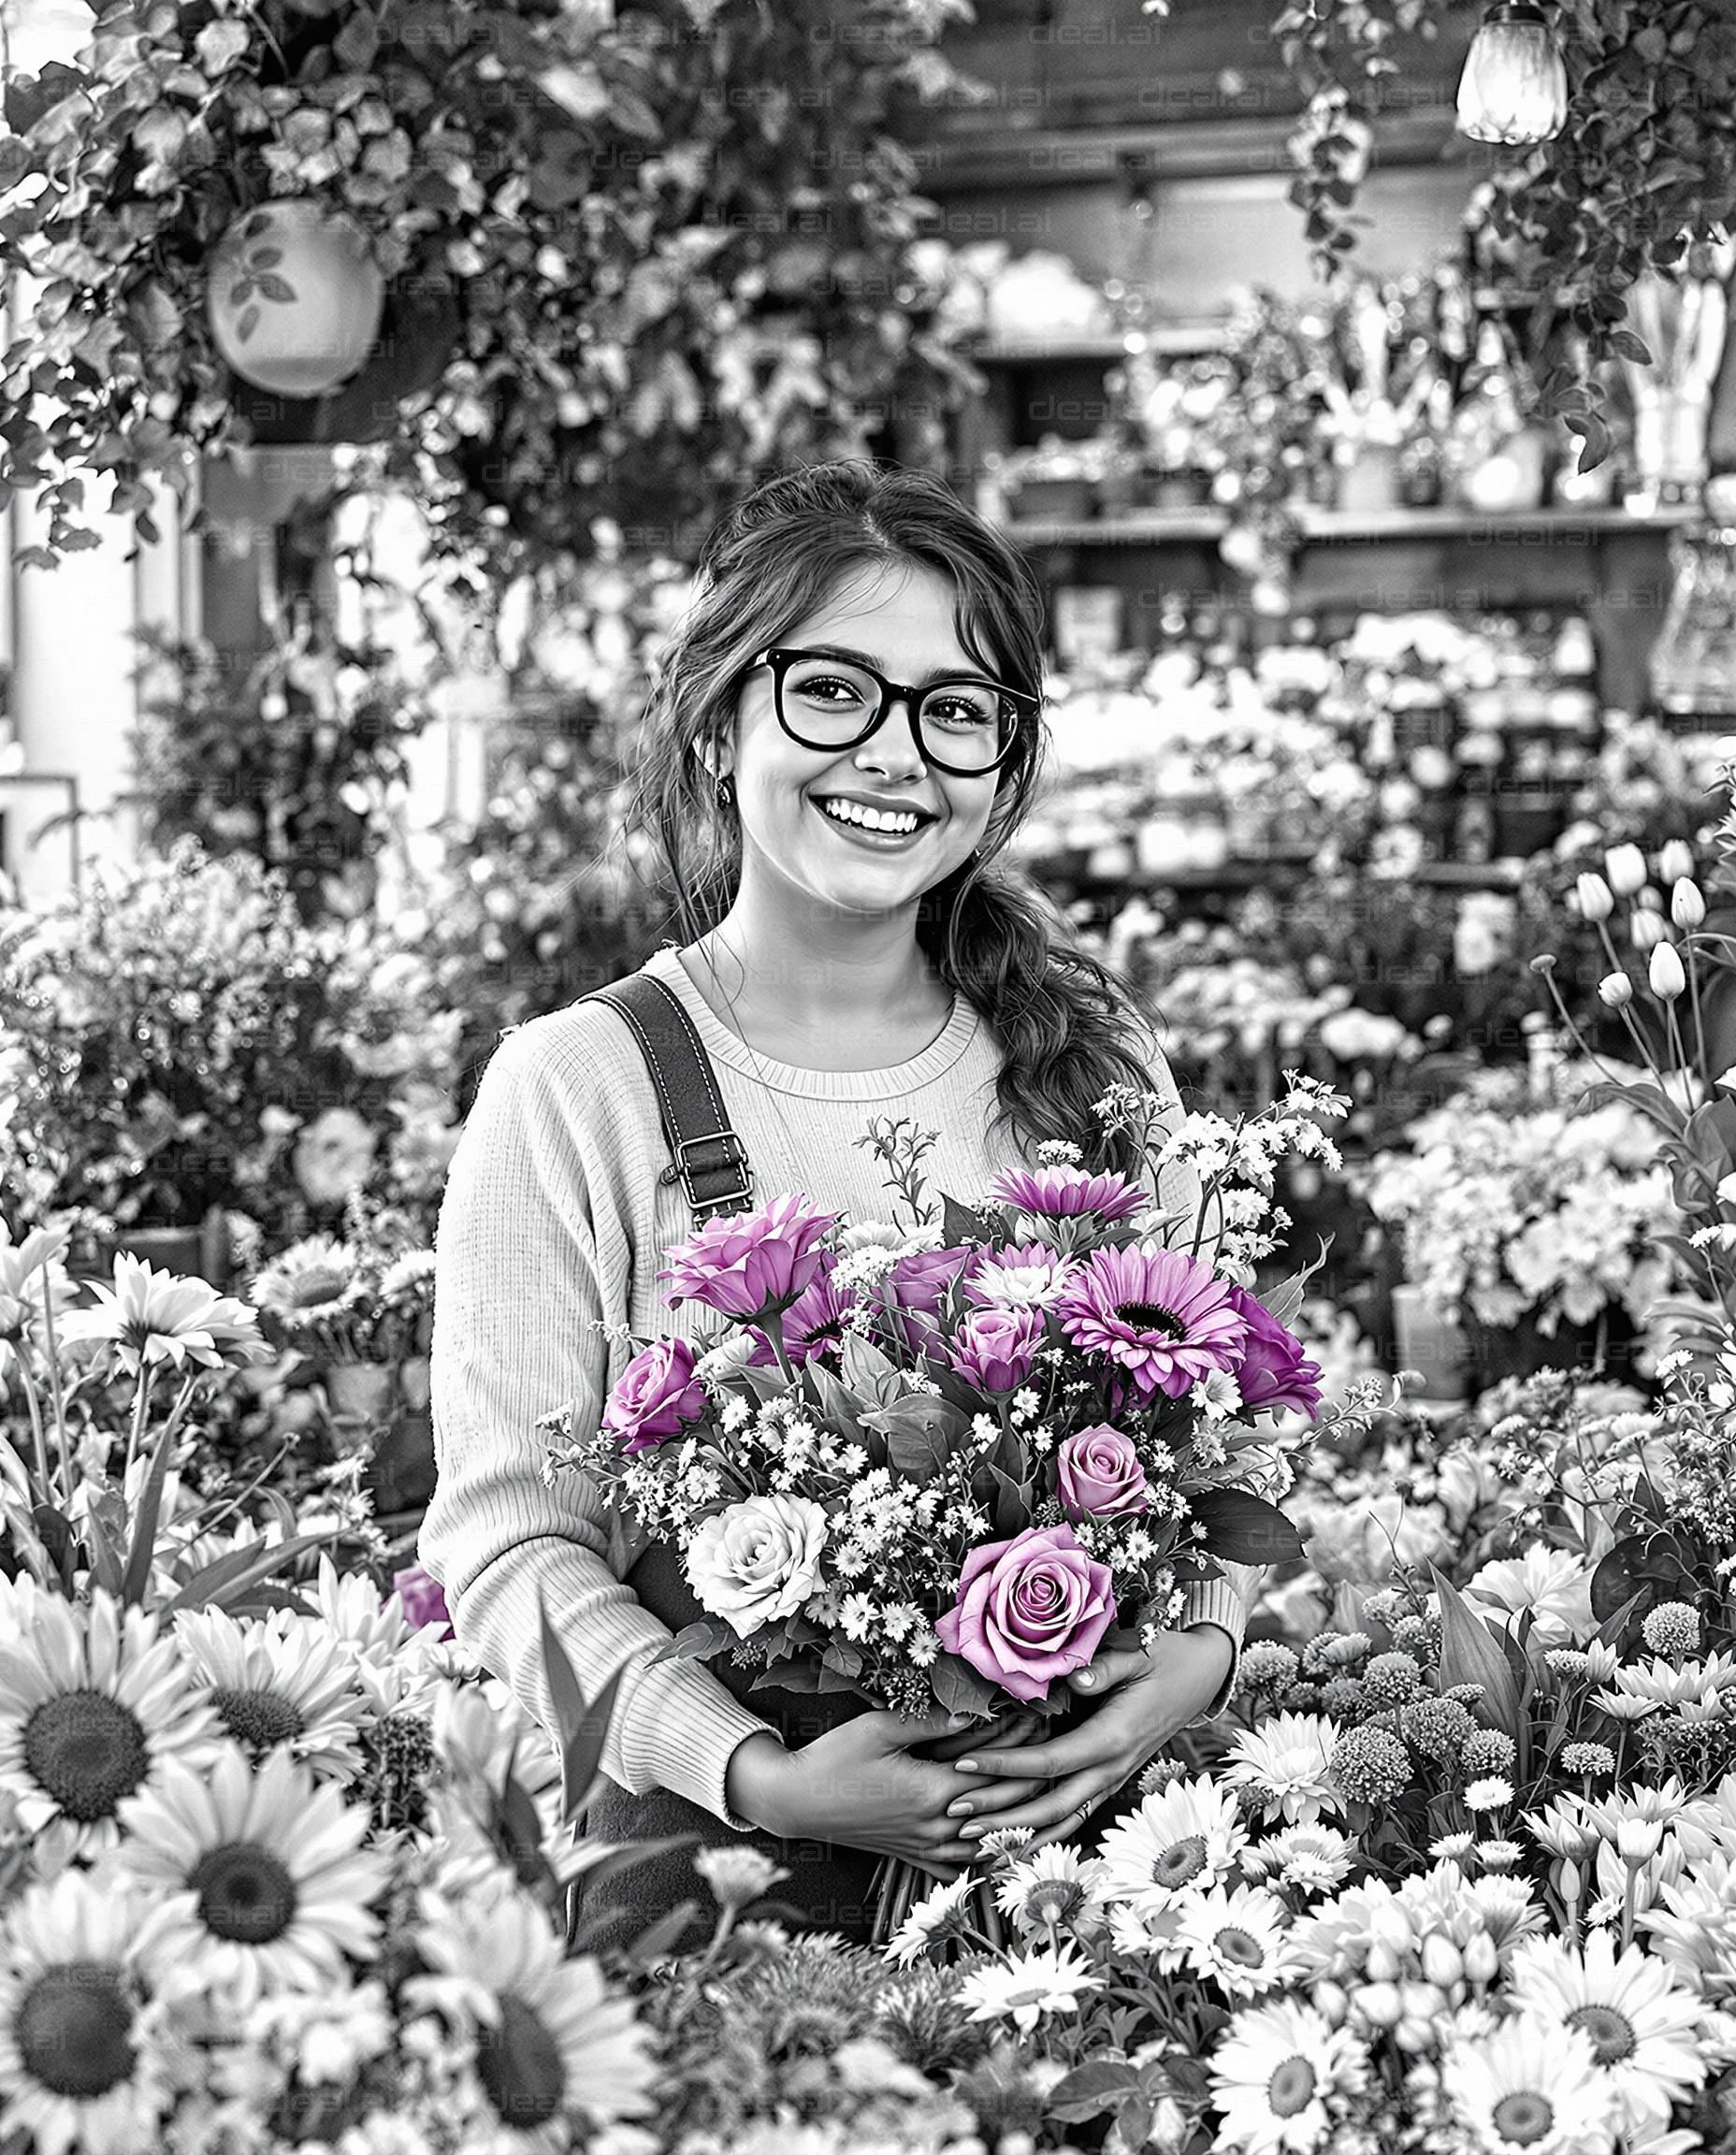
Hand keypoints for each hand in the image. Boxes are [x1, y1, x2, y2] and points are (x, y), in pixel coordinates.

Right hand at [726, 1704, 1044, 1878]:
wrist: (797, 1802)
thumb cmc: (835, 1757)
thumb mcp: (880, 1727)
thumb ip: (934, 1721)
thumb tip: (979, 1709)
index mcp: (933, 1793)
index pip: (997, 1772)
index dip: (1023, 1745)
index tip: (1044, 1718)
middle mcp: (938, 1827)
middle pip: (1003, 1808)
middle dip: (1033, 1777)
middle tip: (1055, 1749)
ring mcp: (927, 1848)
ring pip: (992, 1844)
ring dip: (1021, 1821)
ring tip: (1048, 1798)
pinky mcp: (916, 1857)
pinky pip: (966, 1866)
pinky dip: (991, 1855)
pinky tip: (1008, 1847)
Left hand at [943, 1626, 1233, 1856]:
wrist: (1196, 1678)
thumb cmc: (1163, 1658)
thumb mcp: (1137, 1653)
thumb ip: (1105, 1667)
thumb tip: (1076, 1678)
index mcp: (1112, 1738)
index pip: (1049, 1762)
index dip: (1005, 1766)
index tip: (965, 1763)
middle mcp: (1111, 1768)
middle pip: (1050, 1805)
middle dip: (1000, 1814)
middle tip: (953, 1814)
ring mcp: (1111, 1778)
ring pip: (1062, 1821)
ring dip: (1018, 1834)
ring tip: (972, 1841)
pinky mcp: (1109, 1778)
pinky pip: (1073, 1814)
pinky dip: (1041, 1832)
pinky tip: (1011, 1841)